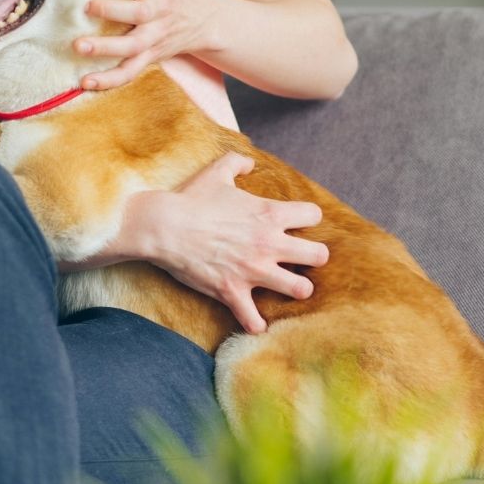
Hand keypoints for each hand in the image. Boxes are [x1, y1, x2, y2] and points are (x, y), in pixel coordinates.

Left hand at [75, 0, 208, 90]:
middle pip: (138, 14)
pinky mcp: (148, 57)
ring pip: (131, 48)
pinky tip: (84, 83)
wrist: (203, 19)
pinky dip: (108, 81)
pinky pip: (128, 72)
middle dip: (114, 11)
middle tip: (88, 6)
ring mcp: (153, 37)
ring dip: (105, 50)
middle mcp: (157, 11)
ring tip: (79, 47)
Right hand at [135, 152, 328, 333]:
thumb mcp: (216, 173)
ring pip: (300, 289)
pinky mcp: (233, 291)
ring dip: (296, 289)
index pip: (313, 215)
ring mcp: (253, 270)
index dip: (307, 218)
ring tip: (287, 286)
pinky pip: (254, 319)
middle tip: (299, 257)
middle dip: (313, 256)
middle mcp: (269, 244)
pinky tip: (255, 320)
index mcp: (269, 214)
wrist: (164, 226)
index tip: (297, 222)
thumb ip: (237, 162)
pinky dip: (255, 322)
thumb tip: (249, 161)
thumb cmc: (191, 199)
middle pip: (318, 256)